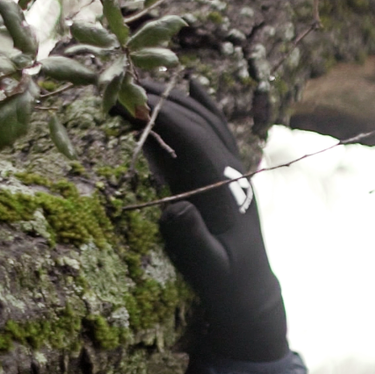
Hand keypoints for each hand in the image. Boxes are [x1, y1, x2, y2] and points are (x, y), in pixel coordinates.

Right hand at [134, 78, 287, 362]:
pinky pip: (214, 133)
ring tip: (141, 81)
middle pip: (200, 123)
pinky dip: (203, 107)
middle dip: (164, 101)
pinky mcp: (223, 176)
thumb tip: (174, 206)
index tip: (136, 102)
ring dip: (177, 100)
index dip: (168, 119)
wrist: (250, 292)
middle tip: (124, 82)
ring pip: (207, 123)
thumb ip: (194, 239)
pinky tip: (191, 85)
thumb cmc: (227, 285)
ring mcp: (230, 172)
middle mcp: (232, 174)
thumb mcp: (210, 268)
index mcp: (226, 191)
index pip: (198, 141)